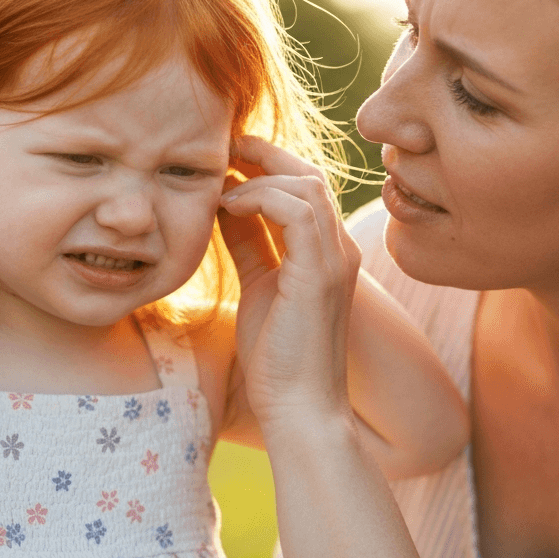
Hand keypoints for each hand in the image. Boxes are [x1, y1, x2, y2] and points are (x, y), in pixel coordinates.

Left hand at [217, 135, 361, 428]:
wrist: (300, 410)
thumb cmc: (278, 360)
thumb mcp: (257, 287)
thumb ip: (248, 245)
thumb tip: (224, 206)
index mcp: (325, 253)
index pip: (304, 189)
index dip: (268, 166)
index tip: (228, 158)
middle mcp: (338, 250)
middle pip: (309, 176)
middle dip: (266, 155)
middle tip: (224, 147)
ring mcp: (335, 259)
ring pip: (306, 186)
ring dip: (259, 176)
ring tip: (220, 184)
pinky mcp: (321, 273)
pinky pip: (298, 210)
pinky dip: (262, 198)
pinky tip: (229, 208)